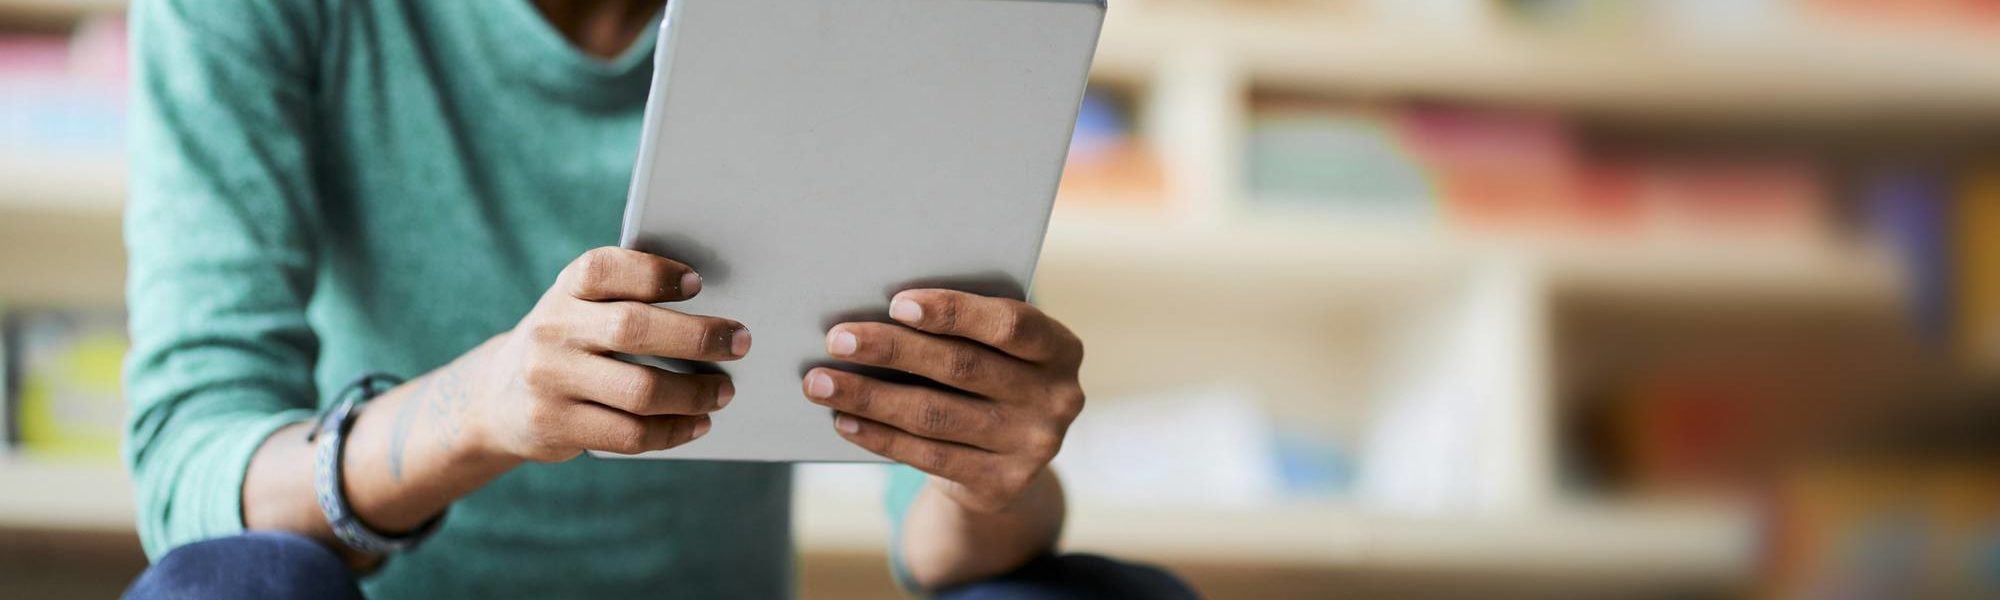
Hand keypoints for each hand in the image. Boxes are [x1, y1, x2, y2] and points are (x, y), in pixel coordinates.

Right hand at [466, 247, 749, 461]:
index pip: (604, 270)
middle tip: (741, 342)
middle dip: (697, 337)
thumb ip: (628, 299)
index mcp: (565, 289)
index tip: (698, 283)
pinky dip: (673, 431)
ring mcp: (550, 381)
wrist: (498, 397)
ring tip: (724, 392)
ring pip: (639, 390)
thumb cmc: (570, 341)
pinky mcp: (555, 426)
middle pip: (633, 329)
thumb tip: (714, 307)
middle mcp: (552, 330)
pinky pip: (629, 434)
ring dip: (693, 393)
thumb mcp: (582, 308)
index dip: (652, 273)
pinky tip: (698, 422)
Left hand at [803, 289, 1084, 512]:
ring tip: (819, 382)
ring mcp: (1032, 446)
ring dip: (869, 396)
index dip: (954, 312)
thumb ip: (962, 329)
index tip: (895, 304)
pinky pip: (927, 456)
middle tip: (837, 339)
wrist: (1007, 457)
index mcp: (1060, 349)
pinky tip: (844, 420)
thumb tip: (876, 312)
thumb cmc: (988, 377)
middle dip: (892, 350)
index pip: (1009, 325)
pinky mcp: (1000, 484)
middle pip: (962, 367)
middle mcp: (1056, 398)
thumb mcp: (995, 350)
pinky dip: (879, 436)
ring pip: (935, 415)